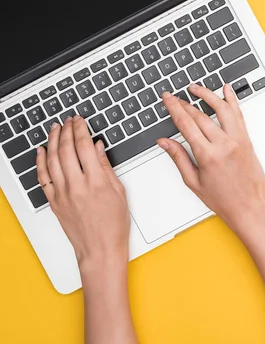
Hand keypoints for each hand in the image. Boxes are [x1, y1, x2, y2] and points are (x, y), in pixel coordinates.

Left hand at [36, 116, 129, 270]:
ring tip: (56, 129)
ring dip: (53, 141)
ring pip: (53, 160)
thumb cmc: (113, 224)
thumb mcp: (119, 192)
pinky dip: (40, 161)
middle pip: (67, 149)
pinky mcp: (54, 202)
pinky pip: (43, 177)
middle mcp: (77, 186)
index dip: (81, 130)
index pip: (85, 147)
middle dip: (67, 131)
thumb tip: (97, 148)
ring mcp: (63, 194)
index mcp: (97, 182)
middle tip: (69, 120)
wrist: (100, 248)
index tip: (80, 121)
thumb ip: (106, 167)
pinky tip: (42, 150)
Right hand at [158, 84, 264, 233]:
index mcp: (207, 156)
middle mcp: (224, 145)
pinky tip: (226, 90)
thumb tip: (164, 142)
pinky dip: (232, 100)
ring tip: (196, 88)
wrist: (250, 208)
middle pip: (200, 116)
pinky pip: (239, 115)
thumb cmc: (224, 200)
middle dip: (185, 103)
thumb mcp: (194, 182)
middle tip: (175, 96)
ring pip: (222, 109)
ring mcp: (238, 140)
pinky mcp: (247, 140)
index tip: (167, 98)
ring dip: (208, 94)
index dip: (174, 108)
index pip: (186, 124)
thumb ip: (178, 158)